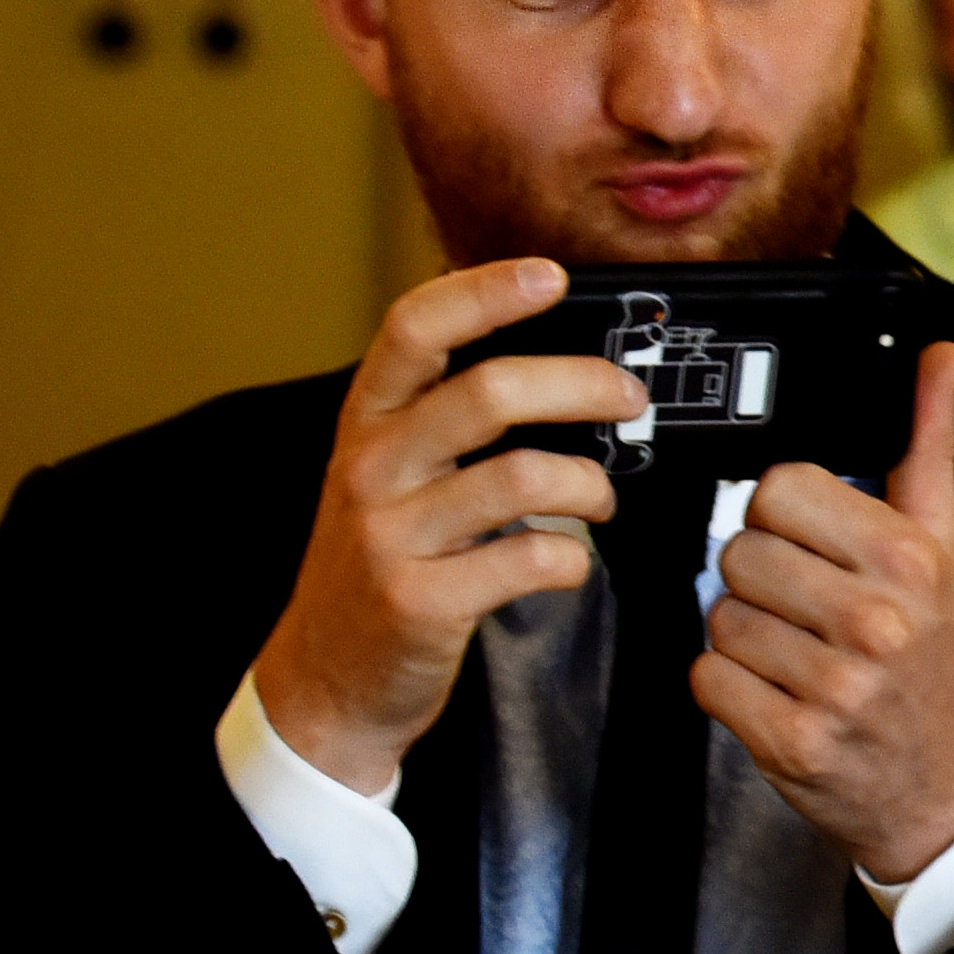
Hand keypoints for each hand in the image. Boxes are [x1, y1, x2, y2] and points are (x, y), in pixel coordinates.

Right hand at [245, 262, 638, 796]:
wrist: (324, 679)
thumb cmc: (380, 562)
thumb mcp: (394, 474)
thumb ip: (452, 420)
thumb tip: (562, 367)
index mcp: (368, 422)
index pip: (415, 327)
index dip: (485, 291)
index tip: (552, 274)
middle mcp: (371, 466)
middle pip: (490, 392)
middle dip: (584, 385)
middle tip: (629, 398)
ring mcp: (391, 533)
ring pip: (525, 476)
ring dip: (592, 485)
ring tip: (601, 499)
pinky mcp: (420, 599)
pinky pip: (533, 559)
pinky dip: (574, 560)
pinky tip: (568, 564)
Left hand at [697, 340, 953, 884]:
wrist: (950, 785)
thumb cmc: (939, 663)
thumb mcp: (948, 551)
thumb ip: (927, 448)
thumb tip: (938, 356)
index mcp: (909, 559)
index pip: (781, 491)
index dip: (784, 517)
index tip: (813, 546)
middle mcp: (875, 619)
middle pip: (739, 552)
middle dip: (760, 579)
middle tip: (805, 607)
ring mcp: (833, 683)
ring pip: (718, 616)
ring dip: (743, 635)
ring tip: (795, 653)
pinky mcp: (792, 738)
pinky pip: (707, 678)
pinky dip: (728, 686)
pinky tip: (776, 690)